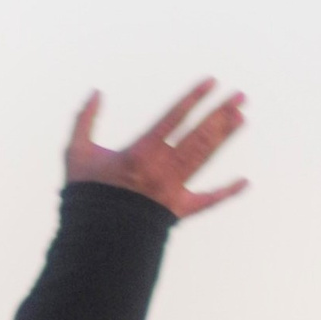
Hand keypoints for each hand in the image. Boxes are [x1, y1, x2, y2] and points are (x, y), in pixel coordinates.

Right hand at [66, 83, 246, 220]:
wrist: (92, 237)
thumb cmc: (85, 194)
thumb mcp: (76, 154)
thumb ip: (84, 122)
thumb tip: (95, 93)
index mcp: (141, 152)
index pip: (174, 117)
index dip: (194, 98)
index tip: (212, 82)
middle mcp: (163, 168)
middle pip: (198, 135)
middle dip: (221, 113)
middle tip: (240, 96)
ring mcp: (173, 189)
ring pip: (205, 157)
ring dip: (225, 136)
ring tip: (242, 117)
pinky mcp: (178, 212)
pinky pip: (206, 202)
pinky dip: (225, 193)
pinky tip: (244, 182)